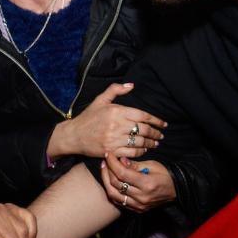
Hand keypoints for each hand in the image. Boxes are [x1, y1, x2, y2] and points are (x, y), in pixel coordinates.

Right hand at [48, 83, 165, 158]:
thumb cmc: (88, 117)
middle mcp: (116, 125)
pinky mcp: (111, 151)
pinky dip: (140, 152)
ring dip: (150, 143)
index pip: (143, 115)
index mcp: (116, 111)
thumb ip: (115, 90)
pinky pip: (131, 152)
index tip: (163, 124)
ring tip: (155, 143)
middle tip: (160, 135)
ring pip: (139, 142)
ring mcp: (114, 139)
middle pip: (144, 129)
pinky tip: (143, 149)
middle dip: (156, 133)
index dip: (156, 120)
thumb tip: (132, 85)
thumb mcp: (100, 100)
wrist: (74, 135)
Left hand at [100, 157, 175, 212]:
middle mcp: (141, 197)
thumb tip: (120, 160)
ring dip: (106, 181)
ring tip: (105, 170)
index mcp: (147, 184)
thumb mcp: (153, 165)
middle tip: (105, 161)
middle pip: (116, 183)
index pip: (122, 173)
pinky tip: (110, 182)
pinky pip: (118, 201)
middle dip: (107, 170)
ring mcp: (138, 205)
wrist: (176, 190)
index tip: (108, 154)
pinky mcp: (137, 209)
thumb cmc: (165, 175)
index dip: (112, 163)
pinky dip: (112, 191)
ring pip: (114, 194)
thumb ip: (135, 164)